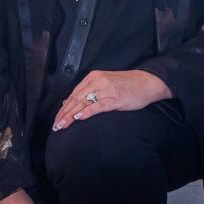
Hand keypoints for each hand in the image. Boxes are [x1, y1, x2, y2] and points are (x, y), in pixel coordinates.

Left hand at [52, 69, 169, 131]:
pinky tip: (79, 118)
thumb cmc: (127, 84)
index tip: (57, 118)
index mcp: (93, 77)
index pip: (74, 94)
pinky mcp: (115, 98)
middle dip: (64, 114)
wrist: (147, 82)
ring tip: (62, 125)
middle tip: (56, 126)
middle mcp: (98, 82)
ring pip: (84, 103)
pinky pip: (98, 106)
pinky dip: (87, 112)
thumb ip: (88, 91)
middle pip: (76, 99)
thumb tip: (70, 102)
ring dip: (71, 115)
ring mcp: (106, 90)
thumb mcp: (105, 83)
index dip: (64, 108)